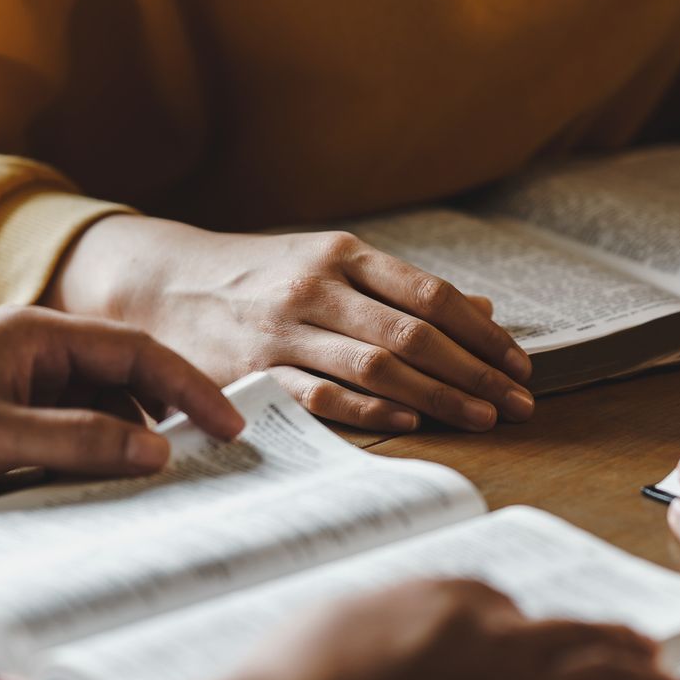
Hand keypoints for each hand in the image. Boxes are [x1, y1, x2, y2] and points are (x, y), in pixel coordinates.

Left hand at [0, 306, 244, 510]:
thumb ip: (80, 441)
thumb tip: (160, 450)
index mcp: (35, 334)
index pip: (138, 351)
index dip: (191, 387)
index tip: (231, 427)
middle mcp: (29, 354)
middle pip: (122, 378)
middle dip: (168, 415)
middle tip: (209, 459)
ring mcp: (10, 388)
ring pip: (93, 410)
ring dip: (127, 440)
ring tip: (161, 482)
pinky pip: (61, 435)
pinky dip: (90, 457)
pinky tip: (103, 489)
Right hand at [47, 215, 534, 432]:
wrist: (159, 282)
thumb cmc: (257, 275)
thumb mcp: (328, 262)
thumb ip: (401, 288)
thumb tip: (483, 310)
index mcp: (341, 255)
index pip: (431, 295)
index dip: (482, 334)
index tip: (519, 364)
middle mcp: (317, 289)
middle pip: (414, 334)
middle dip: (476, 373)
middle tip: (520, 404)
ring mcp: (284, 332)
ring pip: (378, 365)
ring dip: (439, 398)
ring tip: (484, 419)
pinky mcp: (254, 372)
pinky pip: (322, 395)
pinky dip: (371, 410)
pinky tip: (410, 425)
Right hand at [229, 578, 679, 679]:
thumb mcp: (334, 623)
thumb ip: (377, 621)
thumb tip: (379, 630)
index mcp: (443, 595)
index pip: (502, 604)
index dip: (529, 629)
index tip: (542, 646)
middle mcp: (495, 629)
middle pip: (573, 630)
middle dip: (613, 640)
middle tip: (643, 651)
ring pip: (609, 669)